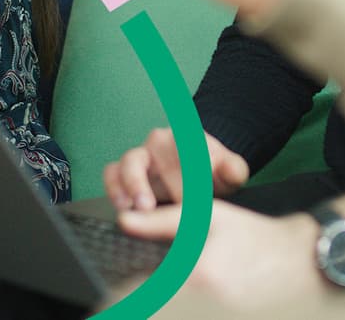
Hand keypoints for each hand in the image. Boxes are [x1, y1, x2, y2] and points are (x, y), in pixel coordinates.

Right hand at [104, 128, 248, 210]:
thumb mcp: (230, 171)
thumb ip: (233, 170)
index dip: (175, 173)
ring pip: (121, 166)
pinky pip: (111, 175)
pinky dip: (113, 189)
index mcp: (182, 137)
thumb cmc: (214, 172)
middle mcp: (156, 144)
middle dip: (140, 183)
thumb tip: (230, 171)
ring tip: (129, 208)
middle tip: (147, 207)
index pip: (172, 150)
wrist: (204, 174)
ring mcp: (140, 159)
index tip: (182, 195)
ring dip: (123, 188)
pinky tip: (122, 208)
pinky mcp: (127, 175)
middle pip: (141, 157)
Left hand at [119, 200, 324, 309]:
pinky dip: (180, 314)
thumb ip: (162, 221)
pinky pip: (191, 318)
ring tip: (141, 305)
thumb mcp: (208, 217)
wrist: (300, 264)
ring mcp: (215, 316)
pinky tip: (177, 306)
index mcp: (194, 275)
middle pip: (155, 311)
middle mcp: (204, 305)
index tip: (102, 305)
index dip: (118, 302)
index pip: (141, 297)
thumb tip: (125, 221)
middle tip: (113, 307)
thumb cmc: (253, 237)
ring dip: (160, 309)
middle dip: (138, 306)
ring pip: (173, 316)